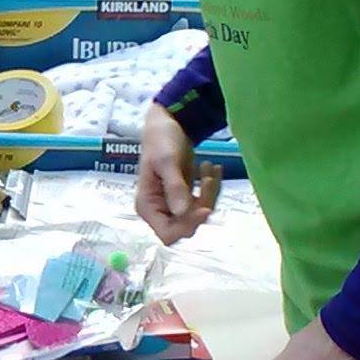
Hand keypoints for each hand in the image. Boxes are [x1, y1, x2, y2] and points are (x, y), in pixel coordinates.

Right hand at [135, 103, 217, 244]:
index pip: (168, 234)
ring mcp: (173, 205)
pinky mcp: (185, 197)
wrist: (167, 125)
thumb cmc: (160, 140)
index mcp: (147, 206)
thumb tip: (182, 212)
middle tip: (206, 179)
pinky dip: (211, 187)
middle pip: (188, 225)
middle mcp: (159, 211)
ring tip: (209, 166)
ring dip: (210, 192)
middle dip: (202, 203)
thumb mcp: (167, 161)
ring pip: (200, 214)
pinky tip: (210, 167)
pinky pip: (204, 202)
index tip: (204, 208)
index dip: (187, 226)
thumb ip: (174, 187)